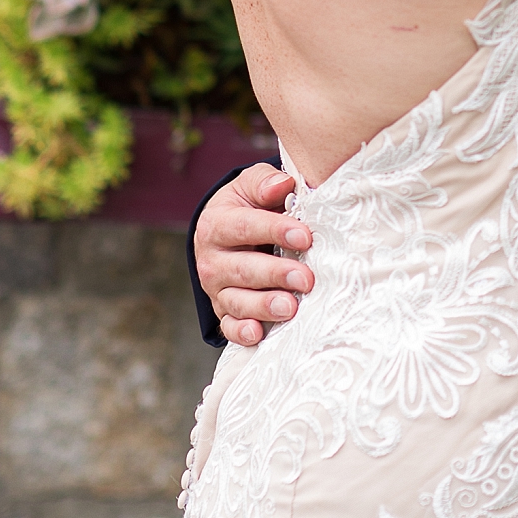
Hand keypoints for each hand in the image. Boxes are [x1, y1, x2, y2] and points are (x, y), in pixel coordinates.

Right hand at [195, 166, 313, 348]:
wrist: (225, 234)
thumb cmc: (247, 206)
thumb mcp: (250, 187)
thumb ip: (265, 183)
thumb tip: (283, 184)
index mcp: (217, 224)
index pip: (244, 227)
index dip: (275, 230)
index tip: (305, 236)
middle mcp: (212, 260)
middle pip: (243, 269)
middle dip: (275, 275)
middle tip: (306, 278)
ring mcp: (216, 289)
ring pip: (237, 301)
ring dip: (264, 306)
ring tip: (291, 307)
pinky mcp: (223, 312)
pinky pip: (230, 326)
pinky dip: (242, 332)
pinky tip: (259, 334)